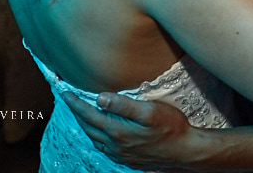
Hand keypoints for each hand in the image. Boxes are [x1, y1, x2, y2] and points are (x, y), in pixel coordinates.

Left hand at [62, 91, 193, 168]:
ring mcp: (121, 154)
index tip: (66, 92)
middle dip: (77, 113)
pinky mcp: (128, 159)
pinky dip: (97, 136)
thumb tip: (100, 98)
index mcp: (118, 132)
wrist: (186, 152)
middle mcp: (116, 145)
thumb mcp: (150, 111)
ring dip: (85, 125)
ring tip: (82, 113)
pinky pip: (104, 148)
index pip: (90, 115)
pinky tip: (101, 132)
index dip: (76, 103)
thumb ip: (124, 105)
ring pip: (95, 139)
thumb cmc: (172, 128)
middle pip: (89, 127)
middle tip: (70, 100)